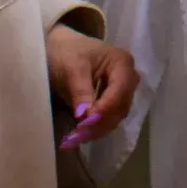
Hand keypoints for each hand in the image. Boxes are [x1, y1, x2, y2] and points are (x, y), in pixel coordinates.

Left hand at [46, 23, 139, 148]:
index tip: (85, 121)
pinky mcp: (112, 101)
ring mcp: (121, 91)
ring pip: (116, 116)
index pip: (120, 89)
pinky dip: (95, 127)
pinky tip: (80, 134)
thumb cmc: (66, 52)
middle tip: (78, 134)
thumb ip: (80, 91)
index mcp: (122, 62)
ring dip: (98, 128)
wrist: (58, 50)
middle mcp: (128, 78)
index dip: (105, 107)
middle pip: (121, 106)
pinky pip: (108, 118)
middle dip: (101, 122)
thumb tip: (84, 117)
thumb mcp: (71, 68)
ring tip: (76, 137)